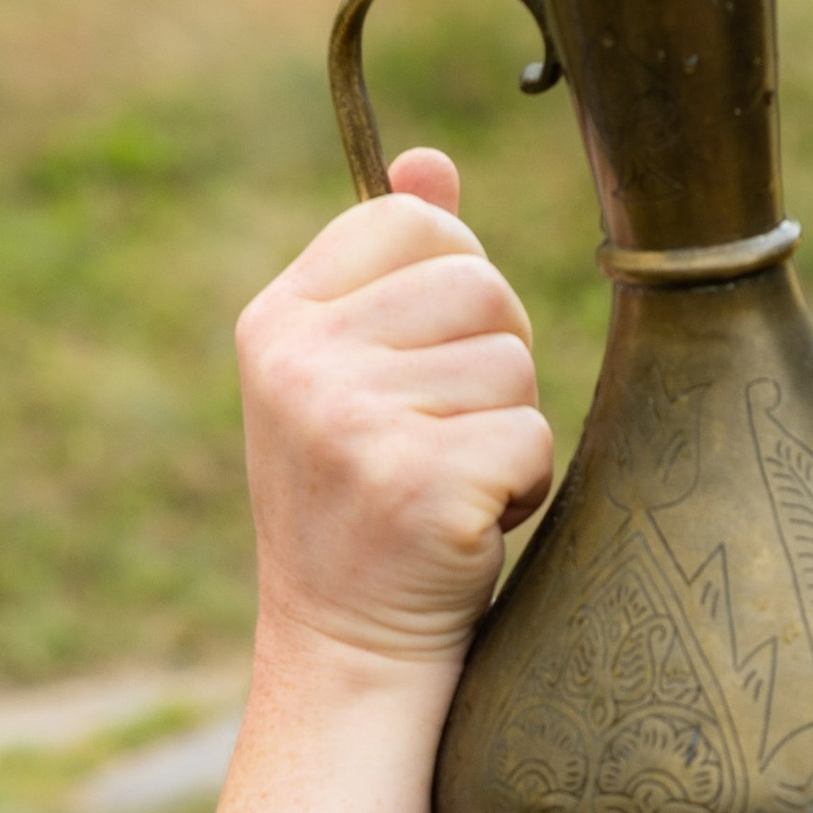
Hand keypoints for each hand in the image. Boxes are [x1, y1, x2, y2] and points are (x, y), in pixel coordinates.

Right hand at [236, 148, 551, 678]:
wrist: (347, 649)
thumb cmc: (365, 504)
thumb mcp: (353, 374)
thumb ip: (392, 269)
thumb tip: (433, 163)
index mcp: (280, 319)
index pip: (413, 222)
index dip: (456, 283)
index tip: (430, 357)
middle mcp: (302, 360)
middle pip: (481, 284)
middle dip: (495, 362)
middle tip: (446, 435)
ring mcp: (353, 420)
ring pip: (515, 362)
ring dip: (510, 428)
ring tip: (450, 481)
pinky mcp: (416, 481)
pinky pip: (532, 435)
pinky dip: (522, 485)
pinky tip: (466, 524)